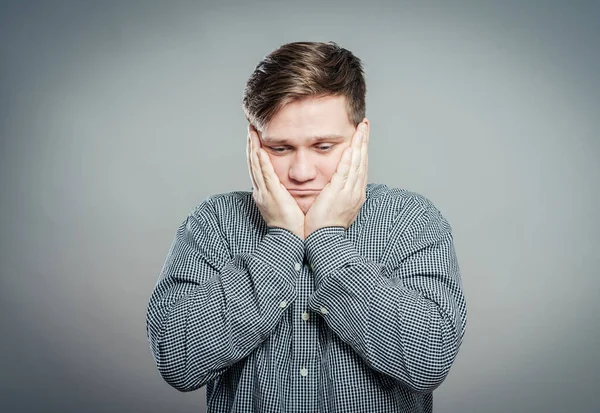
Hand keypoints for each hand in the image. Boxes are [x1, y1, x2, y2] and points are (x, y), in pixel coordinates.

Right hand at [247, 125, 305, 239]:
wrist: (289, 240)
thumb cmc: (291, 225)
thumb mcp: (285, 204)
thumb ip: (284, 192)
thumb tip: (286, 184)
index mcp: (264, 193)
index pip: (258, 167)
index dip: (255, 151)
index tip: (254, 137)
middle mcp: (261, 191)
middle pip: (253, 163)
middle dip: (250, 145)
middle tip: (250, 129)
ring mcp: (265, 193)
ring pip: (256, 166)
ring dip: (253, 148)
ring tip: (252, 133)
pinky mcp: (272, 196)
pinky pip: (265, 176)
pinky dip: (262, 162)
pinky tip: (260, 150)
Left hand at [304, 120, 368, 237]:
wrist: (324, 240)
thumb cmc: (325, 225)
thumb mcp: (335, 205)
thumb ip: (336, 191)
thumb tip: (336, 183)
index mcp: (355, 193)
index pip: (360, 166)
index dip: (362, 149)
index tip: (362, 135)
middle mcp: (356, 191)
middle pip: (363, 161)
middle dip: (364, 141)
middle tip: (365, 124)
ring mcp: (349, 192)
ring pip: (357, 164)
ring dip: (359, 144)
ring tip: (361, 128)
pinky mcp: (339, 194)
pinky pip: (346, 174)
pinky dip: (350, 160)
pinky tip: (352, 147)